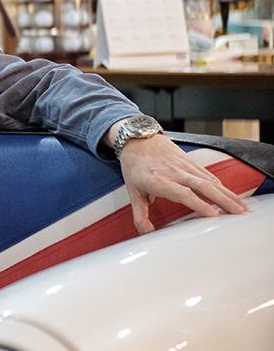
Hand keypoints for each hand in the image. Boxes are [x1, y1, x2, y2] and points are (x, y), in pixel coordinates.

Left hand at [118, 134, 247, 233]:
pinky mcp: (191, 162)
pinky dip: (222, 185)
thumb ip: (139, 214)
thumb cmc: (134, 166)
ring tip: (241, 207)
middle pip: (202, 186)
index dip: (198, 203)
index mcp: (158, 181)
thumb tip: (146, 233)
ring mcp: (184, 166)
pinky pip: (208, 175)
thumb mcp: (132, 191)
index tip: (212, 214)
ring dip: (227, 194)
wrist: (137, 139)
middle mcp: (174, 172)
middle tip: (237, 213)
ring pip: (210, 180)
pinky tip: (231, 195)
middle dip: (222, 200)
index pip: (182, 193)